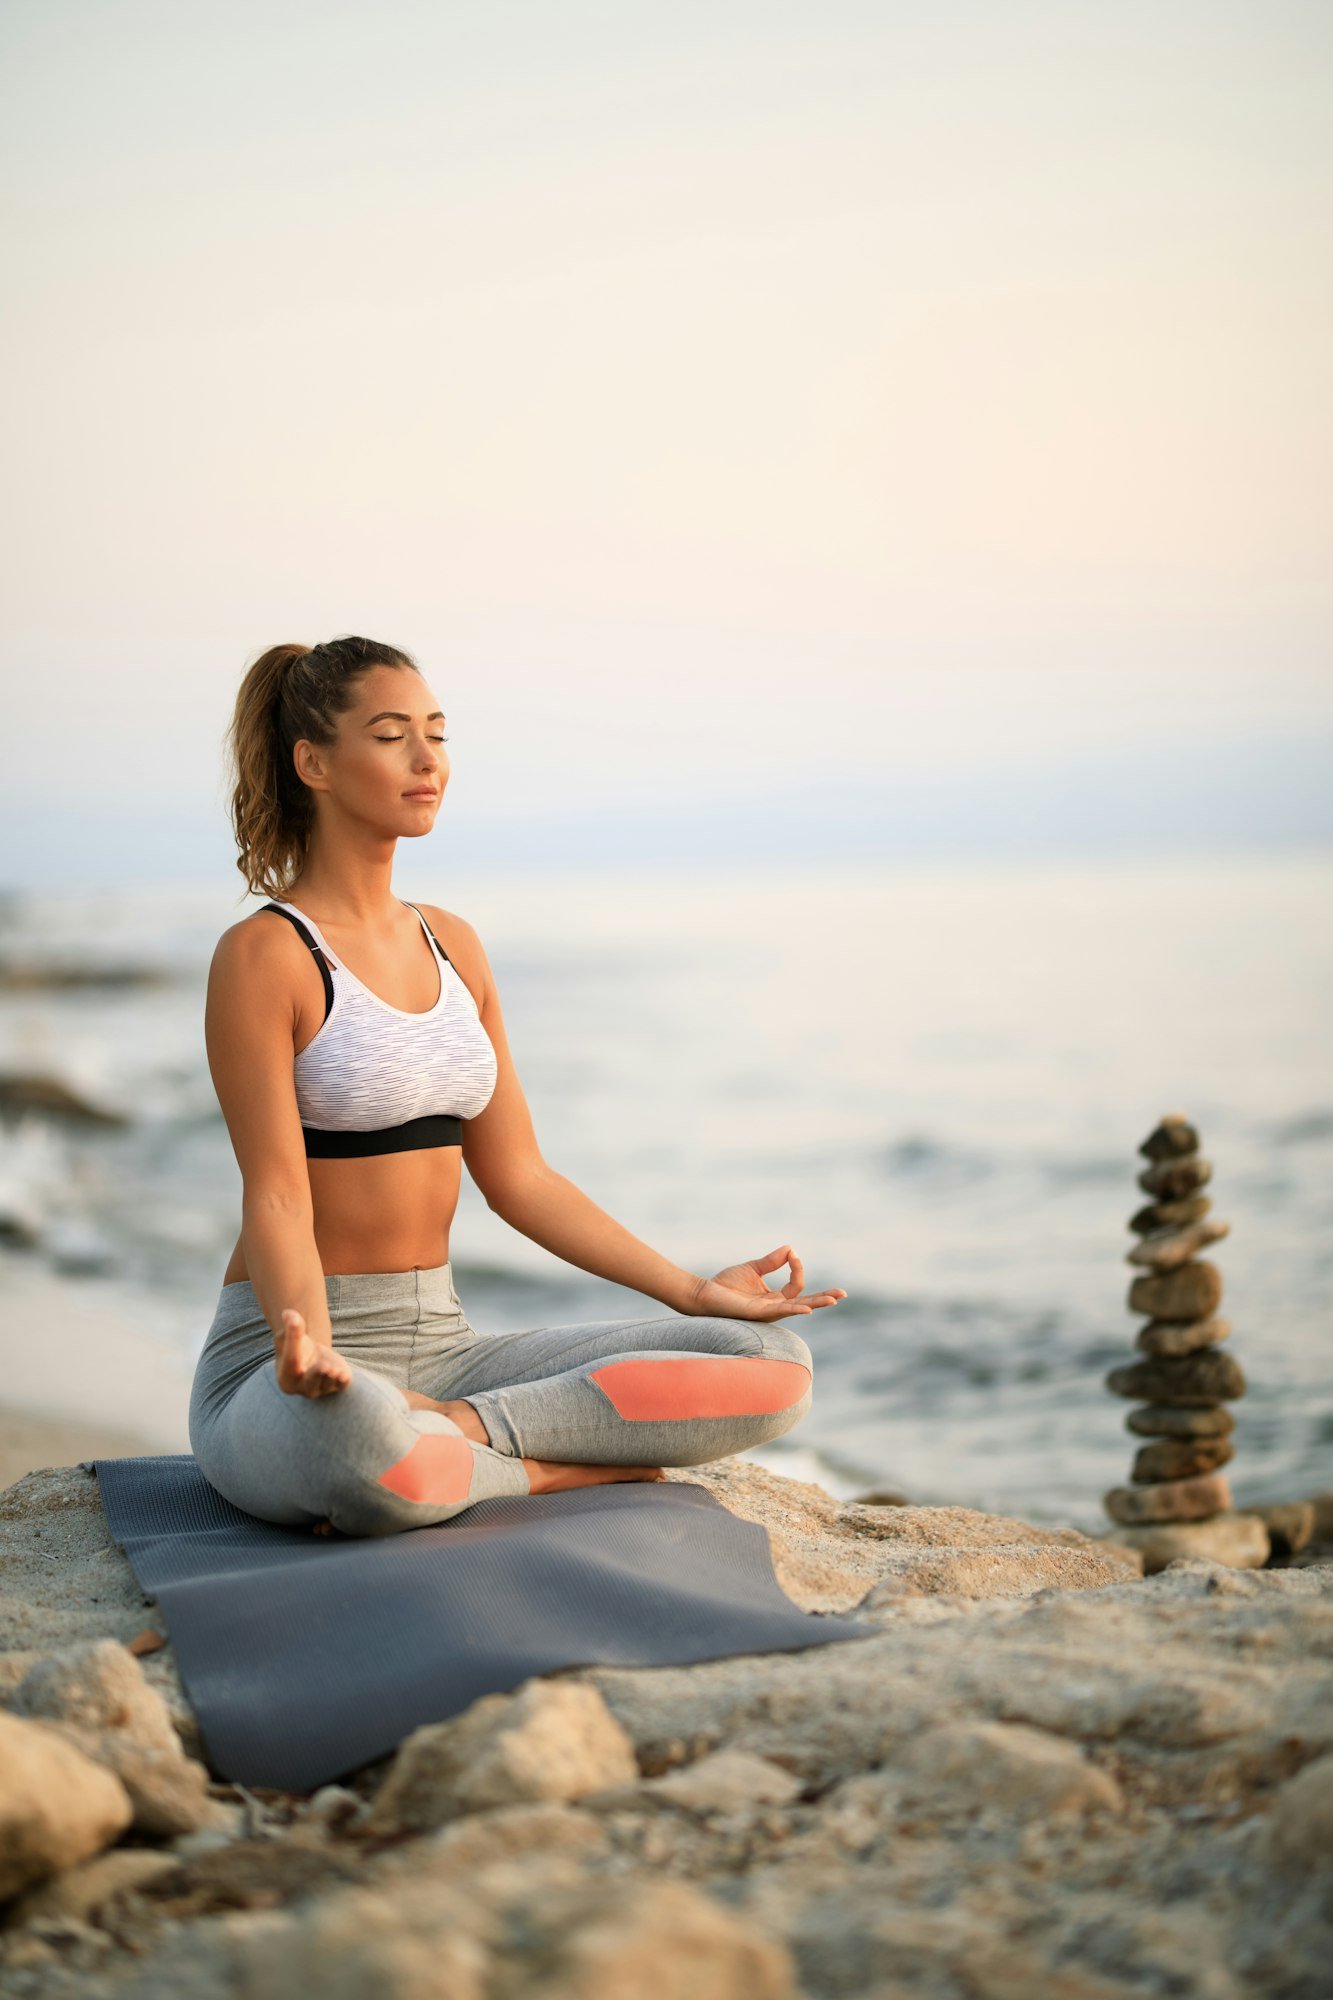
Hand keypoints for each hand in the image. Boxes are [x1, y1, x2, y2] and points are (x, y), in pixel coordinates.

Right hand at [273, 1309, 352, 1397]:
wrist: (311, 1356)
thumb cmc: (295, 1346)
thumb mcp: (289, 1335)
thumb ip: (290, 1326)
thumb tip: (289, 1314)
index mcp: (286, 1378)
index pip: (291, 1361)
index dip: (294, 1342)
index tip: (297, 1325)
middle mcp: (302, 1388)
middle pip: (310, 1380)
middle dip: (317, 1373)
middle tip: (325, 1366)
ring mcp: (320, 1390)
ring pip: (327, 1382)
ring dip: (332, 1375)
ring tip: (335, 1369)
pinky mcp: (336, 1386)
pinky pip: (341, 1385)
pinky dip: (343, 1380)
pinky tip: (344, 1374)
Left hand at [684, 1246, 846, 1319]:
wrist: (704, 1293)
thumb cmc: (726, 1285)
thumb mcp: (753, 1269)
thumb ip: (772, 1261)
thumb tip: (790, 1248)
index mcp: (774, 1298)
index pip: (796, 1286)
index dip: (797, 1269)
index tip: (792, 1254)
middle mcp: (774, 1308)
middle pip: (805, 1303)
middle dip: (824, 1298)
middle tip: (842, 1294)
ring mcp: (767, 1312)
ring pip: (796, 1308)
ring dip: (815, 1304)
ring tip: (833, 1300)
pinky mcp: (757, 1313)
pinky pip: (779, 1311)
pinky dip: (794, 1309)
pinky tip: (806, 1309)